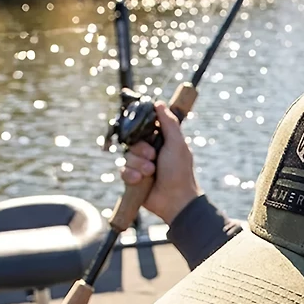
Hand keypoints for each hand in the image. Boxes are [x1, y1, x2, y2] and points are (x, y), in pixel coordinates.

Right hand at [120, 102, 201, 223]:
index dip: (142, 130)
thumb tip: (159, 103)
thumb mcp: (177, 143)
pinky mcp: (133, 179)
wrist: (175, 199)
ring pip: (127, 156)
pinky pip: (123, 171)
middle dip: (142, 150)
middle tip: (153, 157)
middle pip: (133, 142)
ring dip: (139, 164)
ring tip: (151, 173)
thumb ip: (169, 123)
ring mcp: (141, 166)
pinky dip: (131, 175)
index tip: (146, 134)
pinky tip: (141, 180)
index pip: (143, 128)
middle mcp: (150, 152)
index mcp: (161, 141)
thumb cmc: (180, 171)